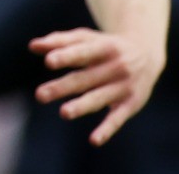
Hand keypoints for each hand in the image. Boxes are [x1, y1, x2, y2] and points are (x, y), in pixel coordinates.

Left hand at [30, 27, 163, 145]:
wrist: (146, 55)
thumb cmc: (105, 45)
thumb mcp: (86, 38)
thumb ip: (59, 41)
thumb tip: (32, 46)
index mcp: (103, 47)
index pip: (82, 53)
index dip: (66, 57)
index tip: (48, 61)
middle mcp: (115, 67)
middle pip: (84, 79)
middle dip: (62, 87)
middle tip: (40, 95)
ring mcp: (123, 87)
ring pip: (98, 98)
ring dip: (81, 106)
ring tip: (63, 113)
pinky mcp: (130, 105)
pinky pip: (117, 119)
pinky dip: (106, 130)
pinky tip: (93, 140)